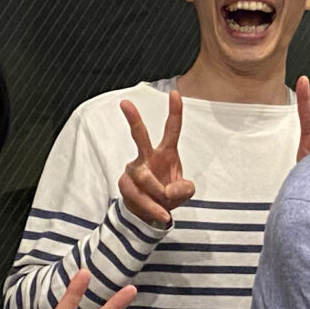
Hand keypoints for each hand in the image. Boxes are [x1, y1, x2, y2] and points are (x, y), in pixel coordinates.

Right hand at [118, 92, 195, 225]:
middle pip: (140, 136)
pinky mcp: (125, 184)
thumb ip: (184, 189)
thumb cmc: (167, 196)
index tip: (174, 93)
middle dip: (133, 119)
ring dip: (157, 195)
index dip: (174, 112)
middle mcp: (147, 157)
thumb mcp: (184, 192)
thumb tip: (169, 191)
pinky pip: (138, 195)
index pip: (171, 130)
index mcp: (166, 153)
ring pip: (143, 177)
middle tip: (125, 102)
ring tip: (165, 210)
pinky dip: (151, 207)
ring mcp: (134, 169)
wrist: (149, 214)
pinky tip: (160, 213)